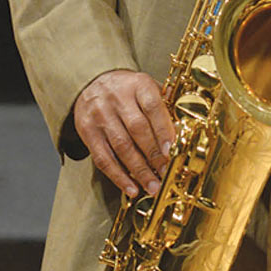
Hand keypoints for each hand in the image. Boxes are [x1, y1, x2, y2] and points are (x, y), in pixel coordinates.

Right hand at [73, 70, 173, 198]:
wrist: (91, 82)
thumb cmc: (127, 90)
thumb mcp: (146, 86)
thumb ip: (164, 104)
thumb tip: (183, 130)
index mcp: (138, 84)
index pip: (153, 107)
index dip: (163, 130)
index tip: (172, 150)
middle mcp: (117, 98)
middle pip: (137, 130)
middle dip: (154, 155)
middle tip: (165, 173)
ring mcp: (100, 115)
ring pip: (121, 146)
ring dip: (139, 170)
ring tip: (152, 186)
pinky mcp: (87, 131)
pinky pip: (103, 158)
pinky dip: (118, 176)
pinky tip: (131, 188)